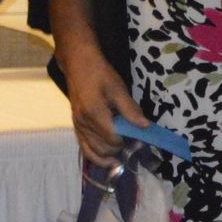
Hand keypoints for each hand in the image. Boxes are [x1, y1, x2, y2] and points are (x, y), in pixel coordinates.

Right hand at [56, 42, 139, 163]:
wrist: (77, 63)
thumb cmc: (99, 73)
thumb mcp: (118, 88)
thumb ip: (130, 109)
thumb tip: (145, 126)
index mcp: (95, 113)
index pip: (113, 138)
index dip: (128, 142)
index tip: (140, 140)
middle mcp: (83, 123)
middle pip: (103, 149)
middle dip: (120, 150)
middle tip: (134, 145)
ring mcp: (77, 125)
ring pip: (93, 152)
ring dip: (108, 157)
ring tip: (122, 156)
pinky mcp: (76, 125)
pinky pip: (84, 147)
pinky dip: (95, 156)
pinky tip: (107, 158)